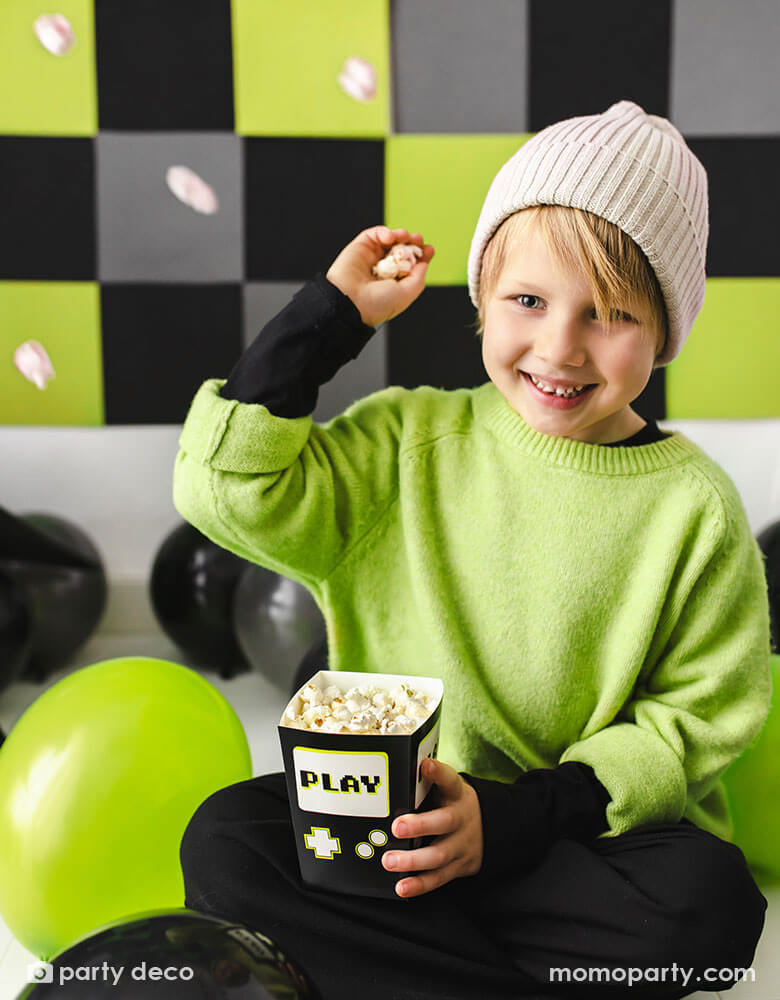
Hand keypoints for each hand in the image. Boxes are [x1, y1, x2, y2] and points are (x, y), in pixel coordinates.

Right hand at [326, 225, 434, 326]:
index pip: (411, 265)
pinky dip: (384, 232)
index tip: (428, 249)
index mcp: (395, 282)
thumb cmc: (378, 303)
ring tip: (404, 237)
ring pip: (390, 240)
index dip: (421, 255)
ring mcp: (371, 258)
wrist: (351, 301)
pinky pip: (374, 234)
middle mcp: (384, 270)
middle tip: (417, 239)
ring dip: (400, 235)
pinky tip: (389, 238)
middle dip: (412, 242)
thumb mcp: (408, 293)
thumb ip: (419, 276)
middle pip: (402, 249)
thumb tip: (424, 260)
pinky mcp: (360, 247)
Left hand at [382, 758, 482, 898]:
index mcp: (456, 794)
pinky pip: (438, 878)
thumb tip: (394, 776)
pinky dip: (419, 884)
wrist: (490, 828)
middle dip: (420, 826)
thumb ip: (425, 785)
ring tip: (390, 861)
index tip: (425, 765)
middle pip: (444, 822)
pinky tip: (402, 886)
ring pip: (439, 855)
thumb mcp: (447, 789)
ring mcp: (460, 845)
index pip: (449, 779)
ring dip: (413, 860)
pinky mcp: (458, 867)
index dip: (438, 772)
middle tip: (397, 827)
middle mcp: (460, 819)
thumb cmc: (454, 805)